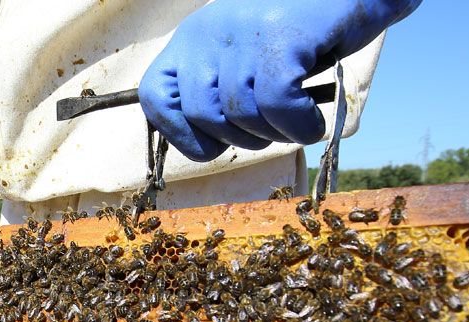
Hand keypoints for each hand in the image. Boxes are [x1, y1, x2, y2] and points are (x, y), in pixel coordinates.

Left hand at [139, 0, 421, 160]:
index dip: (180, 133)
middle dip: (241, 139)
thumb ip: (219, 87)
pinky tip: (313, 122)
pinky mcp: (282, 36)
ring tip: (297, 120)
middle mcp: (210, 31)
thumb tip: (203, 140)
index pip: (156, 97)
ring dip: (276, 134)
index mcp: (194, 37)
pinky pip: (277, 104)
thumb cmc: (305, 31)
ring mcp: (245, 32)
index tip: (214, 142)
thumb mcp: (246, 53)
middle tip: (273, 130)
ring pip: (242, 115)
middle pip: (203, 115)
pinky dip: (298, 126)